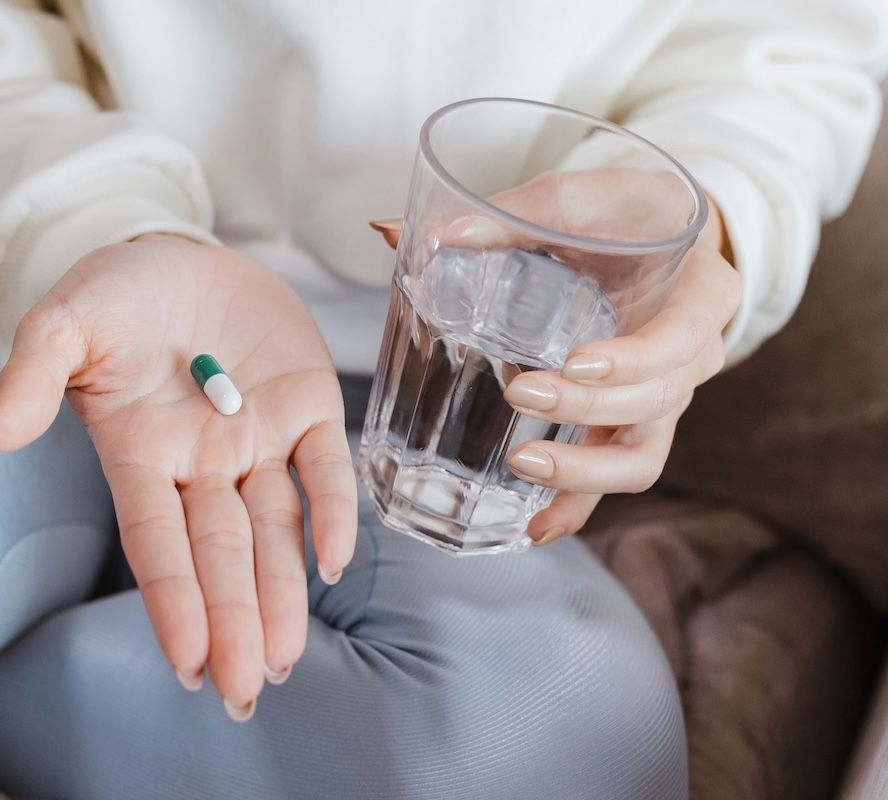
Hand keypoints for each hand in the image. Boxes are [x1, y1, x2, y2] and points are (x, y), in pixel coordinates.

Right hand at [0, 234, 357, 718]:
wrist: (176, 253)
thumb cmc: (113, 295)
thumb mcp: (62, 323)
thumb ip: (31, 376)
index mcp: (140, 453)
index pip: (156, 540)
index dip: (173, 598)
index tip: (187, 660)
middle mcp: (201, 462)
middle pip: (220, 553)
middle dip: (232, 619)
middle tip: (243, 690)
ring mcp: (257, 438)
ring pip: (275, 528)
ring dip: (283, 590)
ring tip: (284, 657)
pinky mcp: (306, 405)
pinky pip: (325, 466)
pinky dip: (335, 509)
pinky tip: (335, 560)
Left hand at [374, 169, 740, 544]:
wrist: (652, 238)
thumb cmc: (618, 215)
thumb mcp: (574, 199)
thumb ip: (499, 215)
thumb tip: (390, 233)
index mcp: (701, 293)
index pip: (684, 338)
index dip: (634, 360)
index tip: (574, 363)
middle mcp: (695, 356)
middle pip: (656, 402)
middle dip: (587, 409)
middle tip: (519, 392)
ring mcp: (663, 398)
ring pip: (641, 457)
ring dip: (584, 474)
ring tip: (522, 469)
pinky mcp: (628, 424)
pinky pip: (613, 476)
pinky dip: (577, 505)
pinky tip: (532, 527)